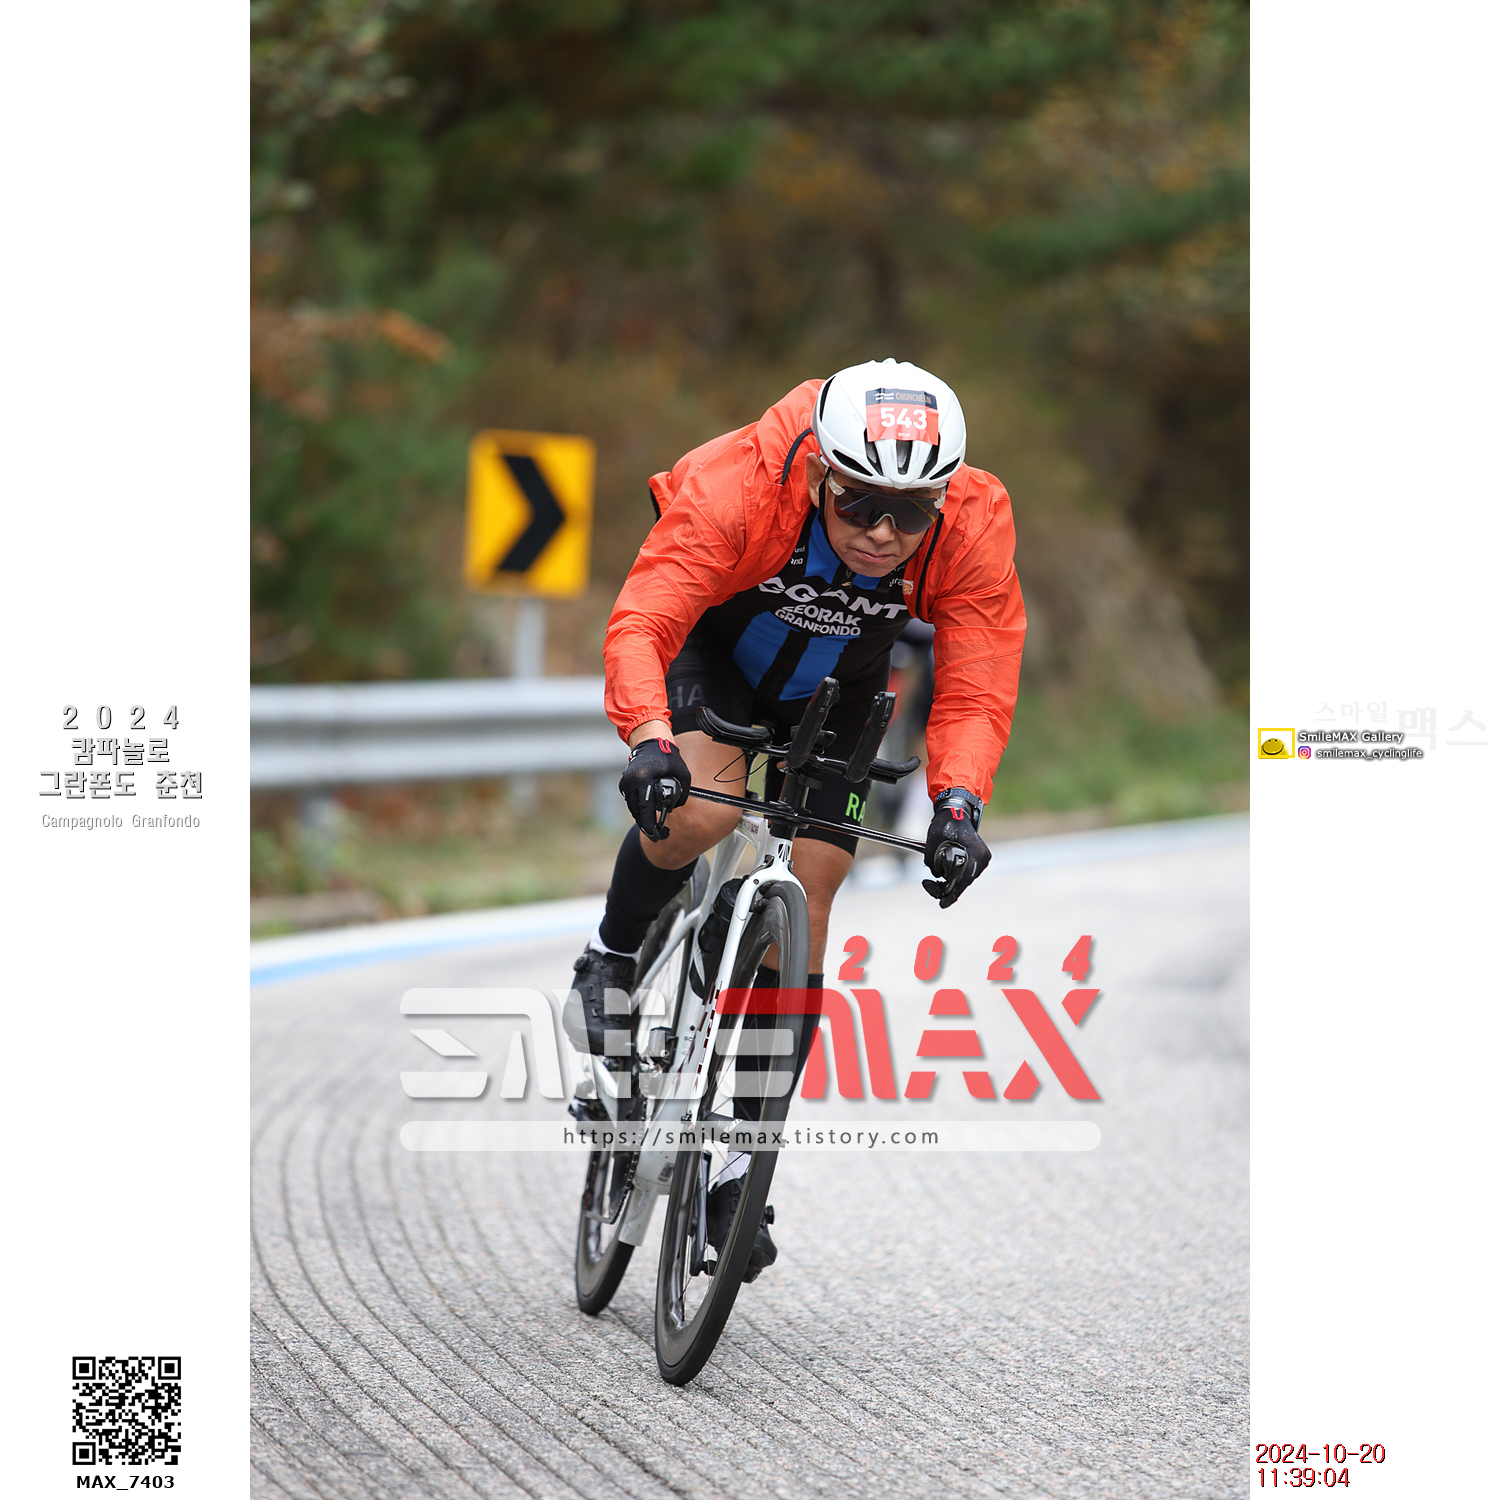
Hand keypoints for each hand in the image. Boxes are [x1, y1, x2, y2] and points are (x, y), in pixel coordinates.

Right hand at [619, 736, 691, 840]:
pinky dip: (639, 810)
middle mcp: (631, 781)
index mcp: (644, 777)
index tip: (655, 834)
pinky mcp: (624, 784)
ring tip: (655, 829)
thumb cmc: (668, 757)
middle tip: (657, 836)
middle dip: (646, 825)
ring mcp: (625, 782)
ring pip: (633, 808)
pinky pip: (631, 802)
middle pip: (637, 811)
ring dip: (643, 819)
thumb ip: (682, 791)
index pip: (645, 807)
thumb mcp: (682, 773)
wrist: (650, 742)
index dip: (649, 823)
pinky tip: (648, 816)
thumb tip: (676, 808)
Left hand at [921, 790, 988, 907]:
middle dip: (946, 888)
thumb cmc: (946, 822)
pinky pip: (963, 874)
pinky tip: (940, 878)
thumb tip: (935, 875)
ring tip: (931, 881)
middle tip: (928, 885)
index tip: (942, 903)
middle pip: (964, 882)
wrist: (956, 810)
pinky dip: (952, 877)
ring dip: (949, 882)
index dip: (951, 893)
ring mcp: (981, 860)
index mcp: (976, 854)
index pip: (963, 880)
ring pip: (963, 879)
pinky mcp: (976, 860)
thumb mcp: (934, 840)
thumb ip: (932, 860)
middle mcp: (982, 859)